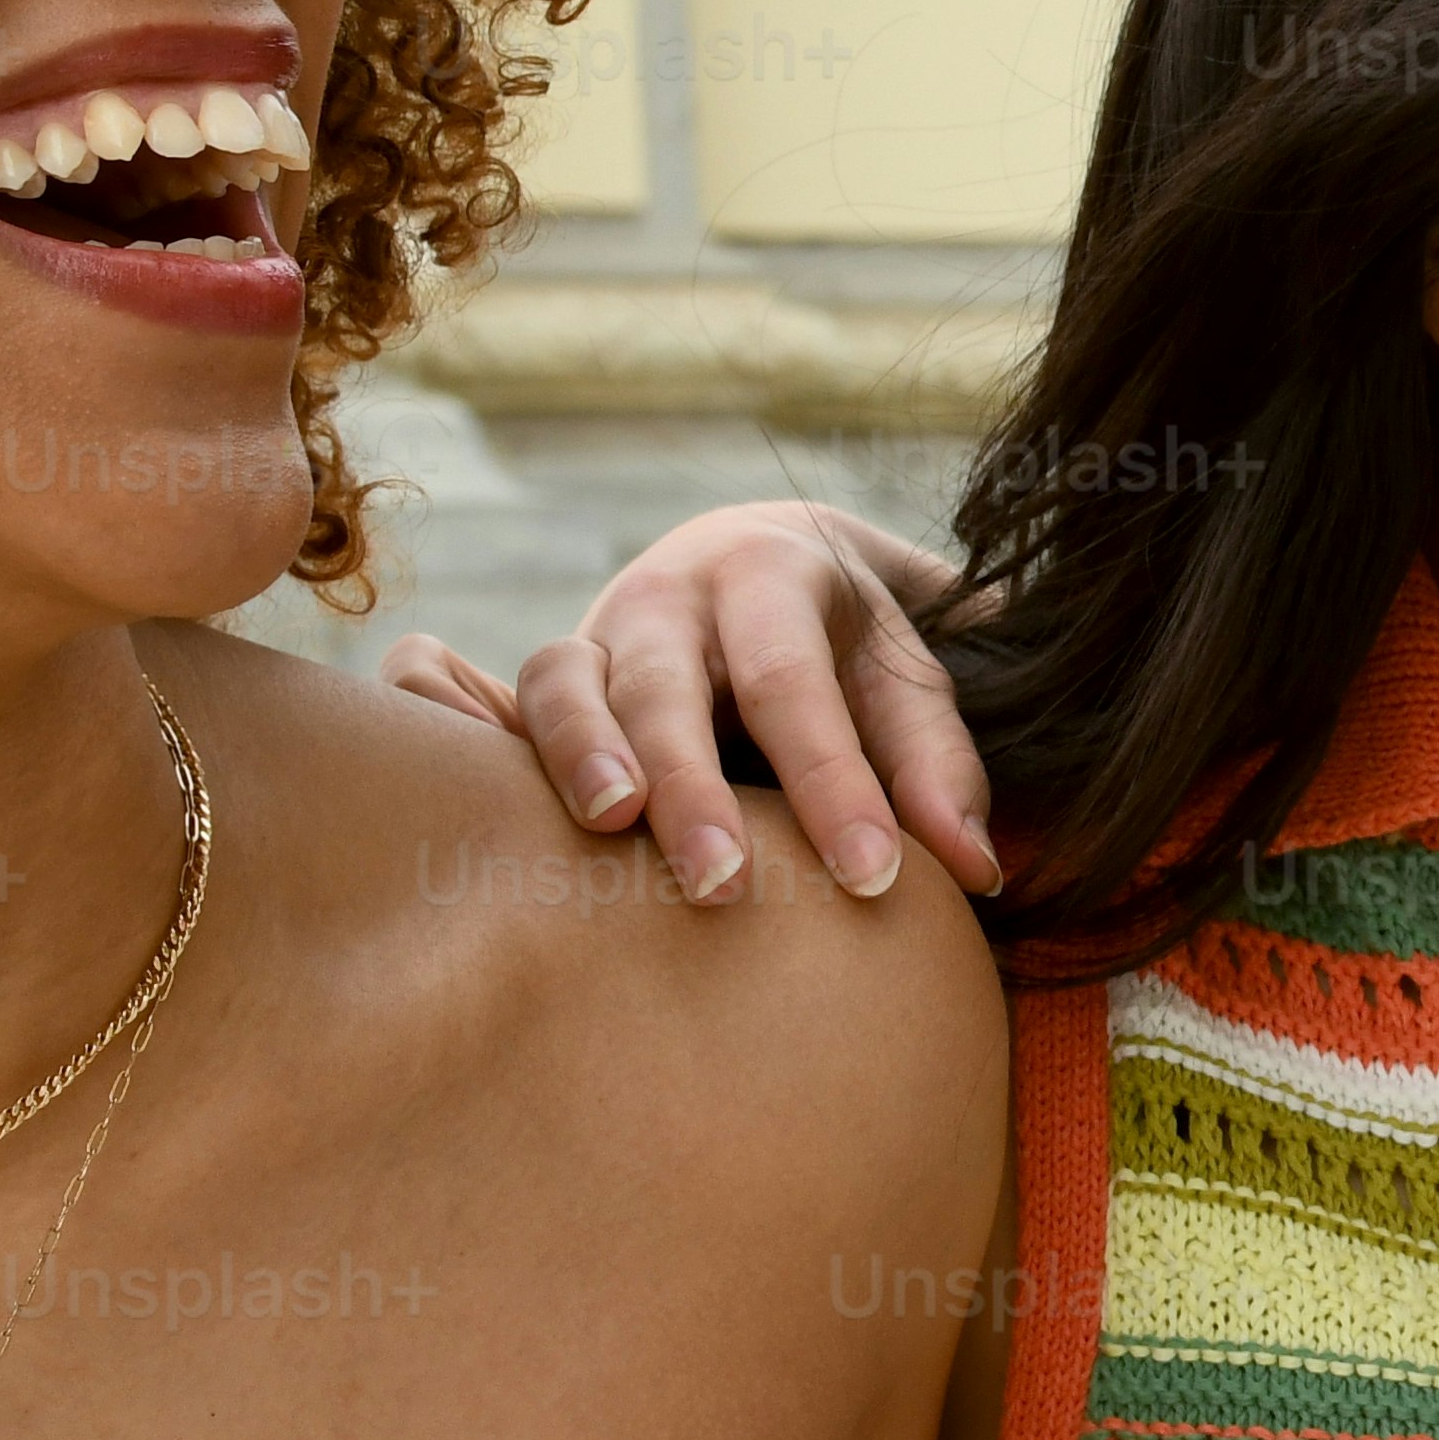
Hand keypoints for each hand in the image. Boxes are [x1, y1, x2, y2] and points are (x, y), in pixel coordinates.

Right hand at [380, 498, 983, 905]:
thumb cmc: (849, 643)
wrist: (764, 555)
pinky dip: (464, 732)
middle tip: (720, 884)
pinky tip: (466, 799)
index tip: (875, 878)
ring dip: (576, 754)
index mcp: (771, 574)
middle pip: (666, 683)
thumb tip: (974, 872)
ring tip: (610, 826)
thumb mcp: (910, 676)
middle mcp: (670, 594)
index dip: (834, 782)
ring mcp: (594, 632)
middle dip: (690, 784)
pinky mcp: (545, 681)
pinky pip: (483, 698)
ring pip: (564, 681)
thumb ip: (941, 767)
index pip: (798, 686)